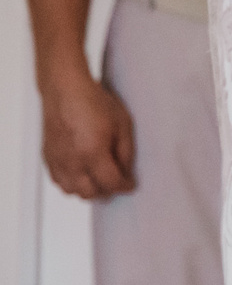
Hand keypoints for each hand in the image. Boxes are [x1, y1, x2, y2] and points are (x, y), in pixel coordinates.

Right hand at [39, 69, 134, 199]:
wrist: (66, 91)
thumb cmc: (94, 102)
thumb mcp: (122, 124)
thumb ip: (125, 152)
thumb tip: (127, 171)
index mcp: (92, 153)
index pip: (110, 183)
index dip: (124, 186)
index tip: (131, 185)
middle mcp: (72, 162)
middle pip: (90, 193)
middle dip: (107, 191)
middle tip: (117, 183)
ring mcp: (57, 161)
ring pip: (72, 191)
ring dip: (88, 191)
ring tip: (100, 180)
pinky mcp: (48, 158)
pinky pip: (59, 182)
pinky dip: (71, 184)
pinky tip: (82, 175)